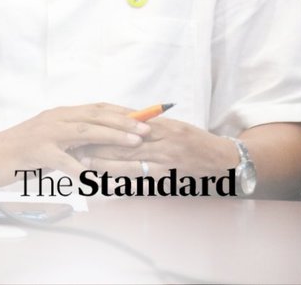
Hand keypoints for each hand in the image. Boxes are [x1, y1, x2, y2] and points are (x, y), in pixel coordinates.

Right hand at [0, 103, 149, 185]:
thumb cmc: (19, 152)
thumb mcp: (49, 139)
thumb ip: (72, 139)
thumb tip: (99, 146)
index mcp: (60, 114)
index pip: (97, 108)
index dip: (123, 111)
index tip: (146, 116)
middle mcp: (55, 118)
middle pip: (96, 115)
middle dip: (125, 121)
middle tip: (148, 128)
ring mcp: (46, 134)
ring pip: (86, 131)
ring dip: (112, 135)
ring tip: (134, 141)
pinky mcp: (38, 152)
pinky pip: (65, 162)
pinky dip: (82, 170)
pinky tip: (97, 176)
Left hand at [76, 117, 237, 178]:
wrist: (224, 160)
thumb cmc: (194, 140)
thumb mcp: (172, 126)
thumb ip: (147, 124)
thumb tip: (118, 120)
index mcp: (164, 127)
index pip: (128, 126)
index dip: (106, 128)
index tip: (86, 129)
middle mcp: (164, 144)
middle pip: (125, 145)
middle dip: (99, 147)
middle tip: (76, 147)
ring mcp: (166, 163)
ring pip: (130, 164)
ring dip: (104, 165)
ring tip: (83, 163)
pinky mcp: (168, 178)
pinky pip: (140, 179)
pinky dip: (121, 180)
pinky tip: (105, 180)